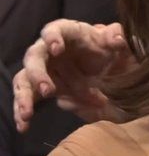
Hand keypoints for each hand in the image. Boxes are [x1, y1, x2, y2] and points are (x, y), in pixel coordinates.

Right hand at [13, 20, 133, 131]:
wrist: (105, 66)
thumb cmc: (106, 47)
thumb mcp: (115, 41)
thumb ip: (117, 36)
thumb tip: (119, 39)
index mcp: (68, 33)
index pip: (55, 29)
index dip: (52, 37)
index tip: (56, 49)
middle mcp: (49, 49)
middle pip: (35, 56)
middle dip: (37, 73)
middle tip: (47, 90)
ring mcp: (43, 69)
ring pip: (24, 79)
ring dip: (24, 96)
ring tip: (27, 114)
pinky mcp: (40, 87)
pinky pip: (27, 97)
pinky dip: (23, 111)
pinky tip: (24, 126)